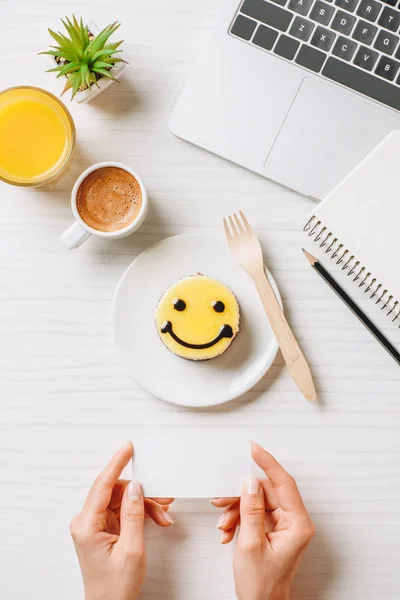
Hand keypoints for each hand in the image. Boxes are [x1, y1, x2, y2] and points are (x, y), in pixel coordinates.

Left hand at [70, 442, 173, 599]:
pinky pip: (123, 510)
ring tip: (163, 515)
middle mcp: (86, 521)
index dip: (117, 464)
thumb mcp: (132, 550)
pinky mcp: (102, 528)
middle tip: (163, 497)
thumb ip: (133, 514)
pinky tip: (156, 519)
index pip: (102, 485)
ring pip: (122, 500)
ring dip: (144, 505)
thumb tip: (135, 486)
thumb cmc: (115, 587)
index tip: (128, 448)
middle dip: (141, 493)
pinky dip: (140, 513)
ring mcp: (94, 524)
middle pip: (116, 491)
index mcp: (87, 525)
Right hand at [212, 442, 314, 599]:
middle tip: (222, 499)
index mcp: (298, 524)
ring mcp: (284, 525)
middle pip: (266, 492)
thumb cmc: (262, 585)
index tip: (254, 449)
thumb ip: (250, 509)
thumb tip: (251, 482)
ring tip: (225, 525)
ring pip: (257, 502)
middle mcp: (294, 522)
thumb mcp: (251, 543)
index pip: (283, 483)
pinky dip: (239, 519)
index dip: (268, 463)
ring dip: (237, 510)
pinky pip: (255, 513)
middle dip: (241, 496)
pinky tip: (229, 531)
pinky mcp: (274, 529)